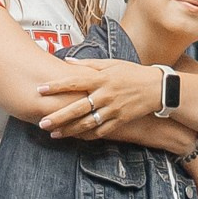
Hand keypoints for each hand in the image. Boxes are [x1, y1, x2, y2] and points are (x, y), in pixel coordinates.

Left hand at [38, 60, 167, 138]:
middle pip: (77, 108)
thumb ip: (87, 64)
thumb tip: (65, 60)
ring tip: (53, 134)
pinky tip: (74, 138)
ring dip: (68, 130)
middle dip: (58, 117)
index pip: (74, 82)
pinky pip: (100, 131)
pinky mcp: (120, 120)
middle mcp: (105, 95)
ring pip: (86, 123)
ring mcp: (113, 110)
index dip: (56, 86)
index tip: (40, 89)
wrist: (157, 88)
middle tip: (41, 123)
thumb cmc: (132, 73)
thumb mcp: (111, 63)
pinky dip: (86, 136)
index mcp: (101, 78)